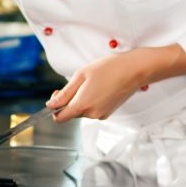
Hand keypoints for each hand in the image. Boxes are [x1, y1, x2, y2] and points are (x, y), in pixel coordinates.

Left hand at [46, 44, 185, 122]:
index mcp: (83, 105)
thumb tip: (51, 105)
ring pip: (82, 111)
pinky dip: (91, 100)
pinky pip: (92, 109)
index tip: (58, 94)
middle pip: (71, 113)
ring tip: (91, 82)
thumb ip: (65, 93)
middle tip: (76, 82)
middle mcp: (92, 114)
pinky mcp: (108, 112)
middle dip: (69, 100)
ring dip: (81, 99)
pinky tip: (98, 87)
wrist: (133, 70)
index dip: (54, 107)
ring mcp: (101, 114)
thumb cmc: (109, 69)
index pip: (59, 118)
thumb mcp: (81, 76)